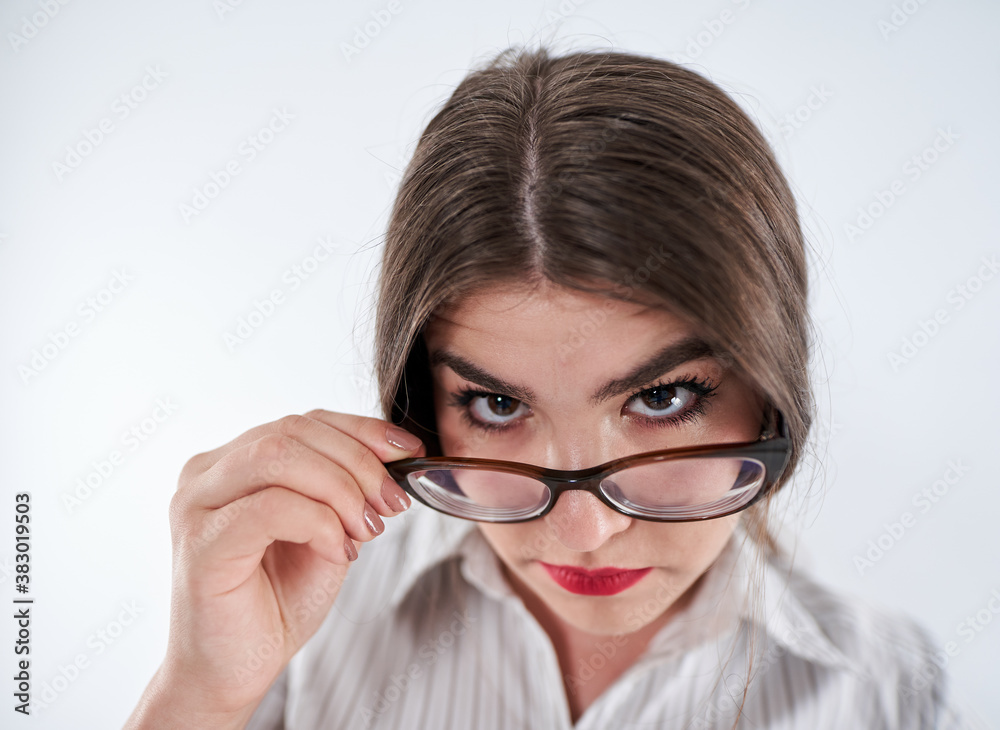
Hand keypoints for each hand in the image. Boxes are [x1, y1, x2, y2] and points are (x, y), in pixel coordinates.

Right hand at [135, 410, 423, 719]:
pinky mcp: (201, 543)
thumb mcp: (327, 530)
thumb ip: (345, 489)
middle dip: (358, 462)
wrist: (236, 669)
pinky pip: (271, 506)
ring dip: (341, 489)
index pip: (304, 422)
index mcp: (233, 463)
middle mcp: (207, 474)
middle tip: (391, 504)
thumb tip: (395, 454)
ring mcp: (196, 504)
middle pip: (293, 431)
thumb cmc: (275, 600)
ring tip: (366, 528)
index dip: (362, 430)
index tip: (409, 451)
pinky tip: (339, 551)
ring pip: (280, 456)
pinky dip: (319, 522)